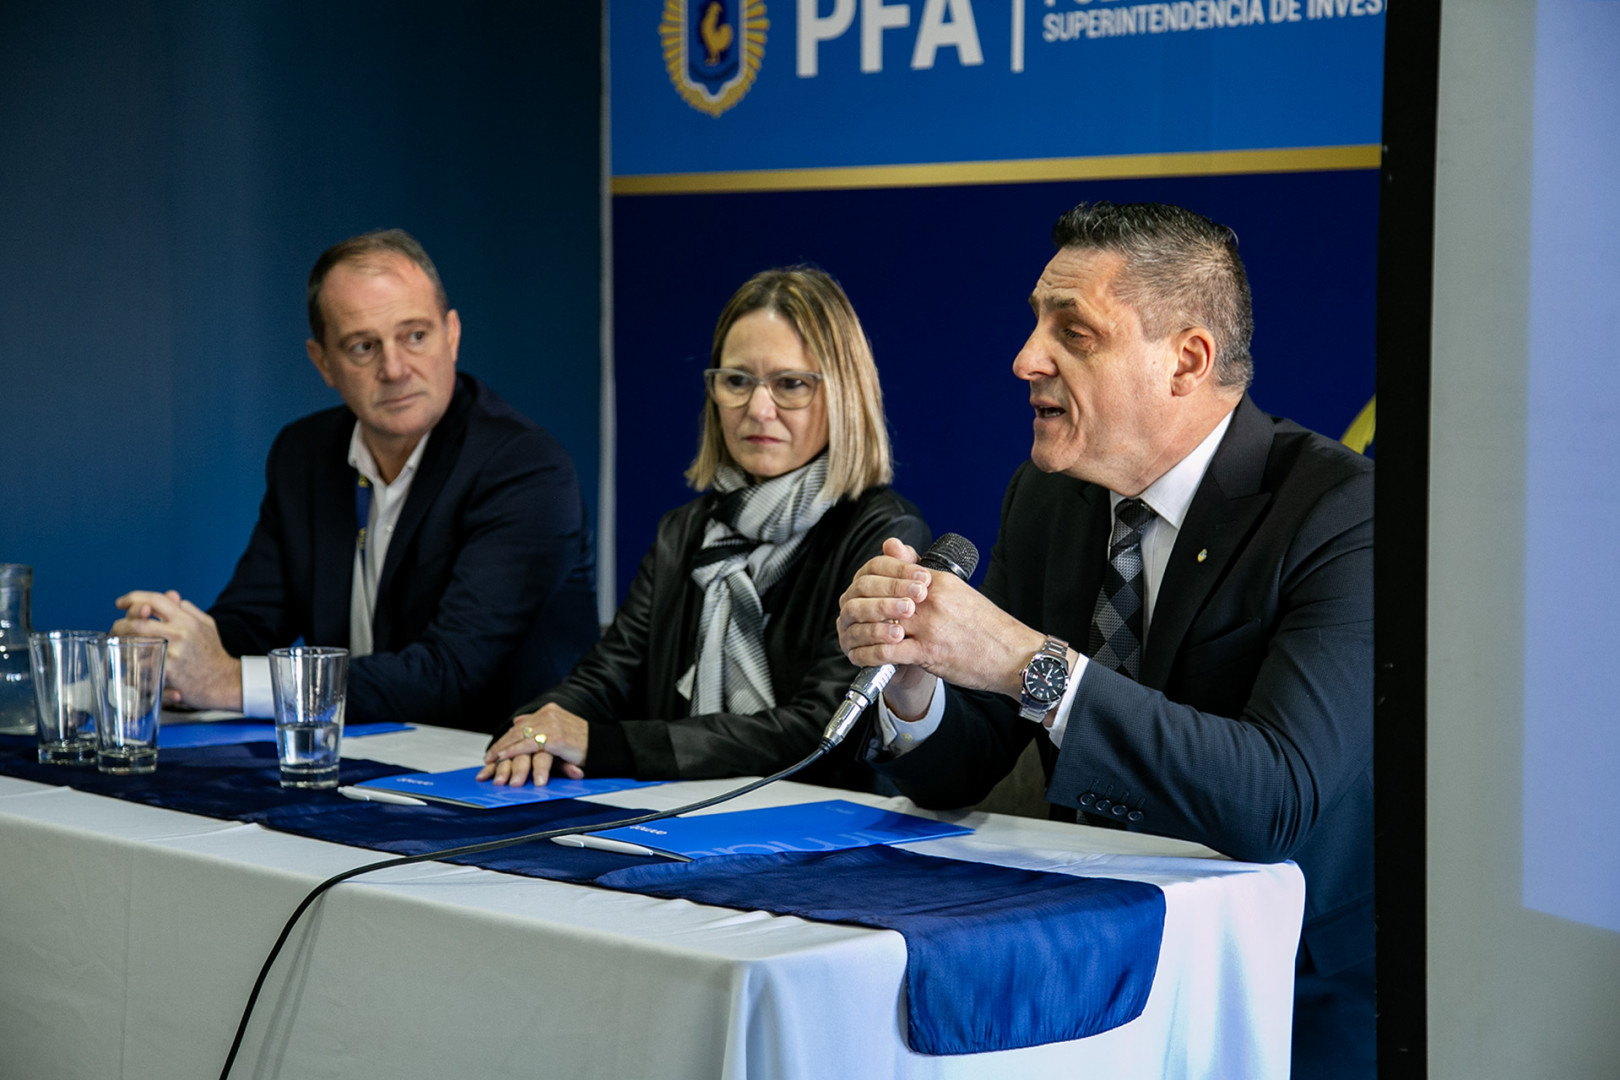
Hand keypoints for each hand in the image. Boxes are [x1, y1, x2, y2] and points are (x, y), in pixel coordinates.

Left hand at [112, 590, 242, 709]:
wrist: (225, 682)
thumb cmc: (214, 655)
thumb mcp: (207, 625)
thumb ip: (188, 609)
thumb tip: (170, 596)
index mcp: (186, 620)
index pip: (155, 600)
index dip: (134, 598)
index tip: (121, 603)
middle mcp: (179, 634)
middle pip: (137, 621)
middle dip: (120, 624)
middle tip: (115, 629)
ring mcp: (172, 653)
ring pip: (133, 644)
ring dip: (120, 646)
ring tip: (118, 647)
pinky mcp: (168, 673)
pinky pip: (139, 667)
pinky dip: (129, 666)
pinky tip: (126, 667)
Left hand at [477, 703, 588, 786]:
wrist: (602, 746)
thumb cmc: (581, 742)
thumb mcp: (557, 729)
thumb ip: (537, 724)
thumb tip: (517, 721)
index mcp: (549, 710)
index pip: (521, 725)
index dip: (505, 739)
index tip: (493, 751)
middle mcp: (549, 714)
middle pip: (517, 730)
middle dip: (500, 746)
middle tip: (487, 758)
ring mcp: (552, 724)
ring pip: (520, 737)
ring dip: (503, 750)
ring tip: (491, 761)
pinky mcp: (555, 738)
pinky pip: (529, 745)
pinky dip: (513, 751)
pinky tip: (503, 757)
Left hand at [837, 538, 1045, 715]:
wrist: (1014, 655)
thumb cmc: (987, 626)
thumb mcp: (957, 591)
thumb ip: (922, 572)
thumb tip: (892, 544)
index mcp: (937, 580)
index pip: (888, 567)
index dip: (867, 579)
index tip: (860, 591)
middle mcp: (930, 599)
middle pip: (877, 594)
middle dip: (858, 607)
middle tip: (849, 617)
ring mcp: (928, 626)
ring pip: (878, 622)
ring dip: (859, 633)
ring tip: (852, 640)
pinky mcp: (928, 652)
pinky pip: (886, 651)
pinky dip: (869, 655)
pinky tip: (863, 658)